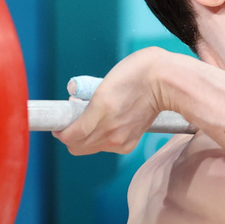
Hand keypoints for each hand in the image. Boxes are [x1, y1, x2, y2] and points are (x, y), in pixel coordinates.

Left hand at [54, 46, 181, 155]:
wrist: (165, 81)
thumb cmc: (135, 74)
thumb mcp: (103, 84)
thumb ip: (86, 101)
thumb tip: (76, 109)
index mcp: (99, 110)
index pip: (70, 135)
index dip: (60, 131)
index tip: (59, 124)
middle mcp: (108, 130)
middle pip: (77, 147)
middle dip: (70, 136)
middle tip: (74, 122)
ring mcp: (120, 140)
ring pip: (91, 149)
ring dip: (86, 139)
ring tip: (93, 120)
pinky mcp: (130, 143)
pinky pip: (107, 148)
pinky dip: (102, 140)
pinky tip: (108, 125)